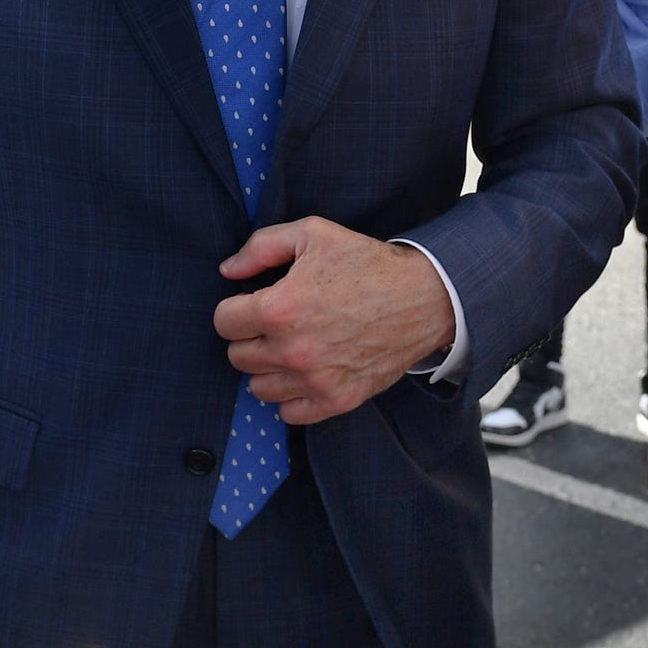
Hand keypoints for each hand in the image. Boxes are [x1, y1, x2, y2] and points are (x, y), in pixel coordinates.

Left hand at [213, 219, 452, 423]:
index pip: (224, 322)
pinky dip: (291, 396)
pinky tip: (305, 372)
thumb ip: (260, 247)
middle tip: (276, 323)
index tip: (255, 303)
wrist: (423, 297)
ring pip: (258, 387)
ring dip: (268, 367)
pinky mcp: (337, 400)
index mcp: (279, 308)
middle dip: (250, 337)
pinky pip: (289, 413)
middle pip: (237, 356)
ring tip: (290, 346)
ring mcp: (315, 380)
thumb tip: (227, 271)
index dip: (236, 308)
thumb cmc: (367, 263)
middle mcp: (292, 350)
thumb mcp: (312, 234)